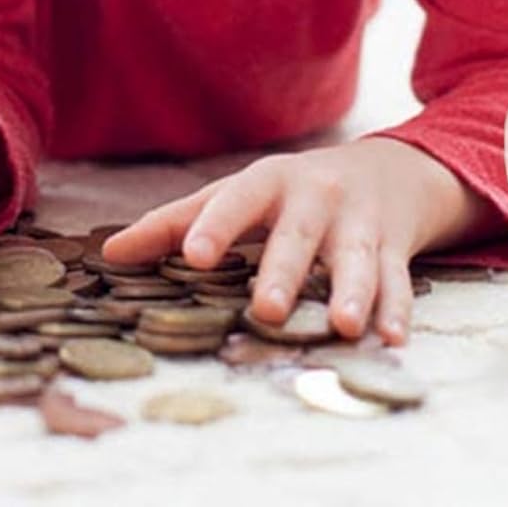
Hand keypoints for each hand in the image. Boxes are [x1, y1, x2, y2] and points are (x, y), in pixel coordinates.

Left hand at [102, 138, 482, 346]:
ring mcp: (360, 222)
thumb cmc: (293, 190)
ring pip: (355, 257)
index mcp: (272, 182)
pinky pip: (397, 280)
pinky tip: (391, 338)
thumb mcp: (241, 193)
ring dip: (351, 290)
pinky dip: (397, 310)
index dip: (216, 225)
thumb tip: (109, 254)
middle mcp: (318, 197)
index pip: (238, 199)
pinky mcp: (394, 247)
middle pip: (298, 234)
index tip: (194, 256)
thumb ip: (179, 221)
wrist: (389, 169)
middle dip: (285, 269)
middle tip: (267, 308)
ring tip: (343, 325)